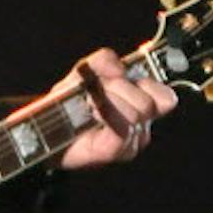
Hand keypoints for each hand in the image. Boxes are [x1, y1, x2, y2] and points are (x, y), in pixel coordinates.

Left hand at [58, 48, 177, 168]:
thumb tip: (119, 70)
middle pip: (147, 102)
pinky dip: (105, 114)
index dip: (147, 84)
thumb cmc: (70, 102)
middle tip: (97, 94)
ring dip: (108, 102)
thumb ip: (105, 60)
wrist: (46, 127)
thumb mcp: (88, 70)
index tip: (121, 80)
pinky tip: (91, 114)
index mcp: (142, 105)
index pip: (167, 98)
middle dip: (118, 90)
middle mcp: (141, 127)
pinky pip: (122, 128)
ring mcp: (130, 143)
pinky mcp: (116, 152)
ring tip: (90, 106)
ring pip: (135, 114)